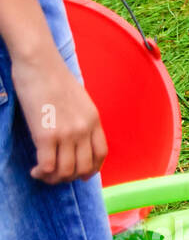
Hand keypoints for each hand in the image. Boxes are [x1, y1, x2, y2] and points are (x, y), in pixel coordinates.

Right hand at [9, 48, 108, 183]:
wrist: (38, 61)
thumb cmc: (53, 75)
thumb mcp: (79, 99)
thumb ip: (81, 118)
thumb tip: (75, 135)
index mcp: (94, 121)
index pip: (101, 154)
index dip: (92, 169)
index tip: (82, 174)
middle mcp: (84, 130)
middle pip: (84, 167)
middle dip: (71, 177)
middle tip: (57, 176)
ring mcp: (66, 134)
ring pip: (66, 170)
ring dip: (55, 178)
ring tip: (44, 174)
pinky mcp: (46, 134)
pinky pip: (48, 165)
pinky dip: (42, 173)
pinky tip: (36, 171)